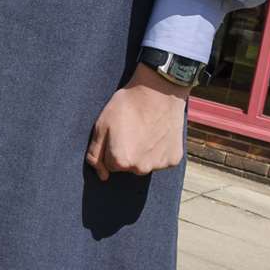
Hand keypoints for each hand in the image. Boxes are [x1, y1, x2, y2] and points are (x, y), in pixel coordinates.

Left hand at [84, 65, 189, 181]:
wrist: (159, 93)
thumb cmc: (126, 106)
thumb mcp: (101, 126)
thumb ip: (96, 154)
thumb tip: (102, 176)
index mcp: (121, 161)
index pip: (110, 164)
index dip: (111, 147)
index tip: (117, 132)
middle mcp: (141, 168)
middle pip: (128, 166)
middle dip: (126, 152)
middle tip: (131, 130)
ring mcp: (159, 164)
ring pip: (144, 164)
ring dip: (142, 153)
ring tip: (145, 131)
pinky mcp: (174, 159)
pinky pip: (160, 160)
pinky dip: (158, 151)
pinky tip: (157, 134)